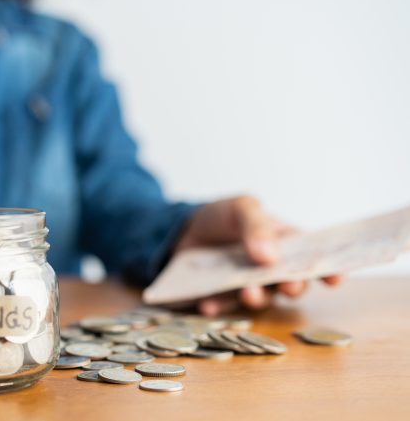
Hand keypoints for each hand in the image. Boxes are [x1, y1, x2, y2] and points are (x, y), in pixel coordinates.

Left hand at [176, 196, 342, 315]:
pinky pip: (223, 307)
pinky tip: (207, 303)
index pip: (312, 256)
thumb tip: (270, 257)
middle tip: (287, 285)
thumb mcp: (239, 208)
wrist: (179, 231)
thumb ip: (257, 225)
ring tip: (247, 291)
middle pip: (291, 283)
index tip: (335, 278)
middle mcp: (270, 270)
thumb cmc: (219, 217)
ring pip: (262, 299)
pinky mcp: (222, 299)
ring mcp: (247, 286)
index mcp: (283, 243)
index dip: (328, 268)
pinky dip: (217, 306)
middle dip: (293, 286)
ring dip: (257, 298)